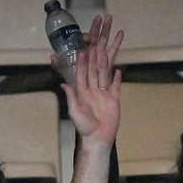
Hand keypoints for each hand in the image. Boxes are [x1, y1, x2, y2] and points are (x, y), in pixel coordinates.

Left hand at [62, 14, 121, 146]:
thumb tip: (63, 83)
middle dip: (94, 59)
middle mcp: (93, 90)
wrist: (98, 138)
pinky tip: (119, 69)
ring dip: (105, 65)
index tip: (82, 50)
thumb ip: (71, 97)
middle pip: (93, 71)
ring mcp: (104, 94)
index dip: (82, 63)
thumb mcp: (74, 111)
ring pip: (104, 76)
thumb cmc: (84, 127)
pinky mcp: (114, 100)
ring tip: (106, 52)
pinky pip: (115, 87)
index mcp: (82, 92)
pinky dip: (117, 79)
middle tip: (95, 45)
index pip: (82, 74)